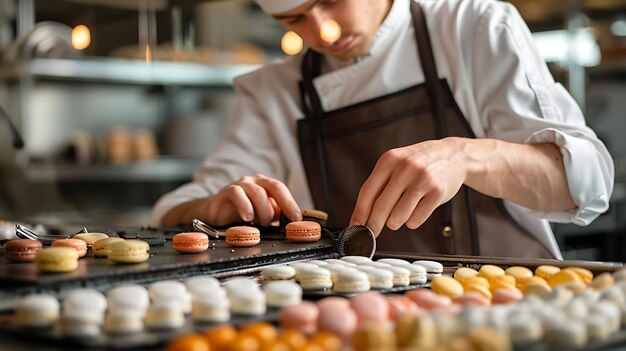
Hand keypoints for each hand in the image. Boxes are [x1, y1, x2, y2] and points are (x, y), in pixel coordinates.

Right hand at [205, 174, 301, 226]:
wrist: (217, 212)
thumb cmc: (243, 213)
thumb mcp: (262, 214)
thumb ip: (275, 214)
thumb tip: (293, 221)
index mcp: (266, 185)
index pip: (281, 189)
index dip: (290, 203)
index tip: (297, 218)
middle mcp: (255, 181)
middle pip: (274, 187)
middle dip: (283, 204)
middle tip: (282, 222)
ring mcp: (241, 184)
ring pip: (258, 192)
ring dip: (263, 211)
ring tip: (260, 223)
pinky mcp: (227, 191)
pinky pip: (237, 194)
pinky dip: (245, 206)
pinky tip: (248, 218)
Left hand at [350, 138, 467, 235]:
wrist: (454, 156)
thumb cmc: (420, 163)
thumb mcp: (397, 164)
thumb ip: (380, 185)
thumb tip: (362, 215)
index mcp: (389, 160)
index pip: (367, 192)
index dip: (359, 213)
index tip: (355, 228)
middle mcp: (405, 168)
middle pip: (381, 207)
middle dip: (373, 225)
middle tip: (372, 233)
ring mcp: (423, 179)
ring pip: (398, 217)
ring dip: (395, 222)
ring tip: (402, 211)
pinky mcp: (437, 192)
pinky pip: (415, 220)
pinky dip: (412, 221)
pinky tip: (417, 209)